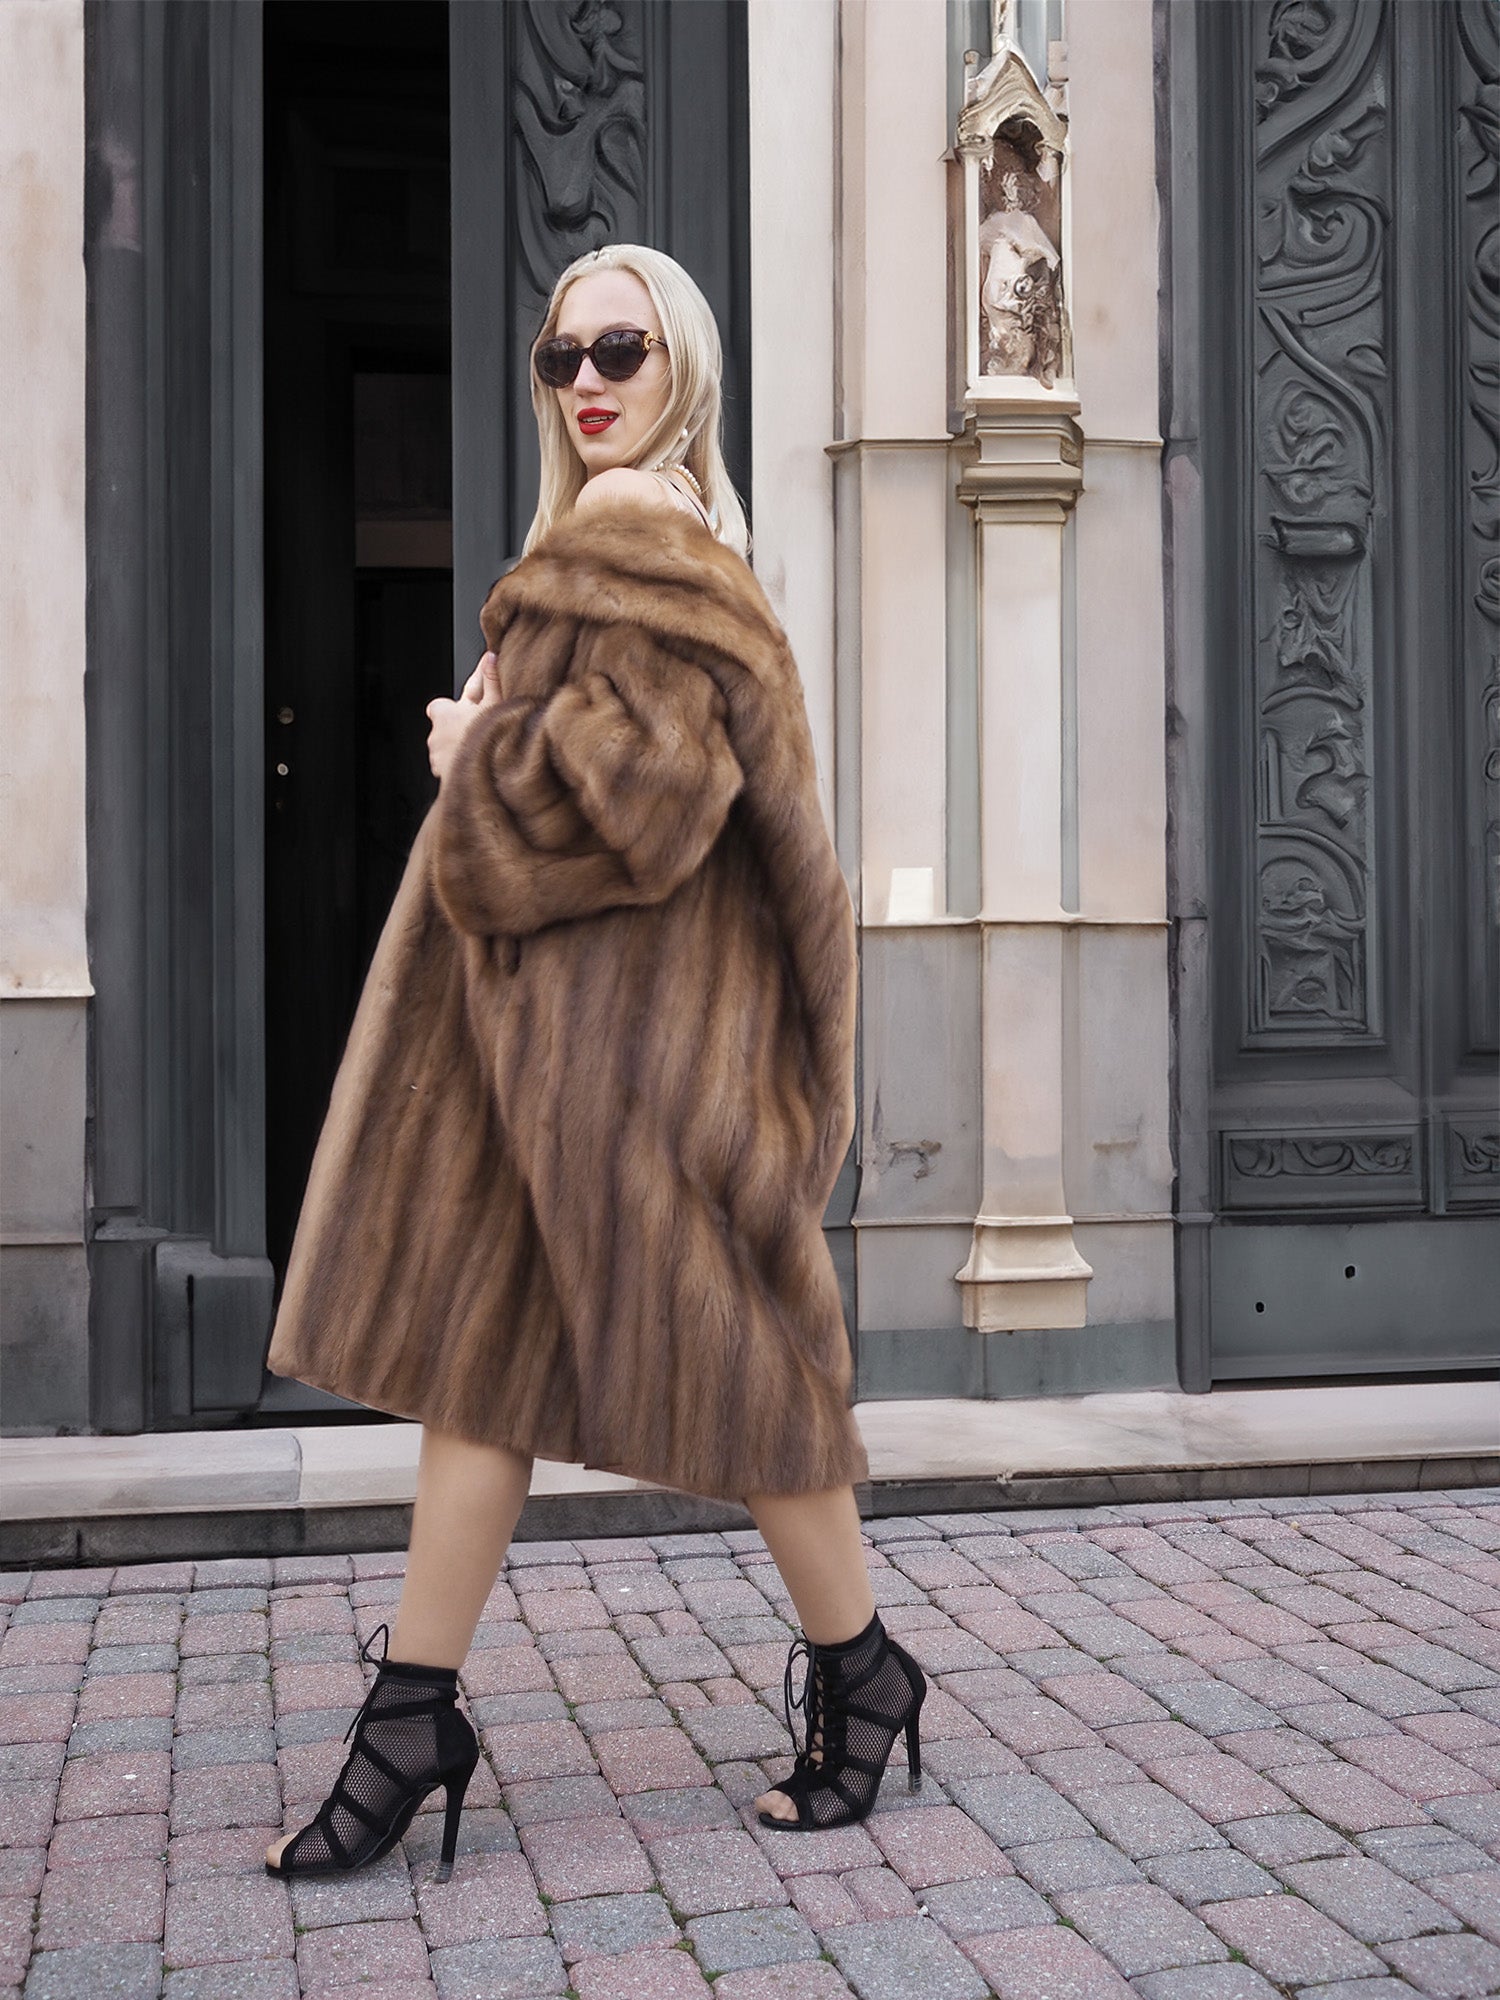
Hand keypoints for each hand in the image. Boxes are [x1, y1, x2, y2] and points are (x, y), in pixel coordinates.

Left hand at [427, 651, 499, 780]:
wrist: (482, 780)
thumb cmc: (487, 740)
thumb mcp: (494, 705)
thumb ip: (491, 680)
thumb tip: (491, 656)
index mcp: (443, 713)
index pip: (441, 704)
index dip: (457, 705)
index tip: (472, 703)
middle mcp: (435, 735)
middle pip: (446, 727)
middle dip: (462, 728)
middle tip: (484, 729)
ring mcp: (437, 758)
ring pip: (448, 748)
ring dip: (461, 748)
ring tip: (484, 751)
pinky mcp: (442, 777)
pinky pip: (450, 769)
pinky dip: (461, 767)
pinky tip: (478, 769)